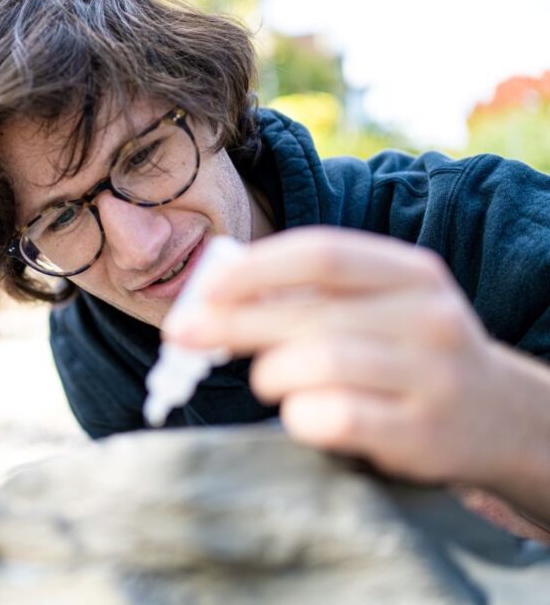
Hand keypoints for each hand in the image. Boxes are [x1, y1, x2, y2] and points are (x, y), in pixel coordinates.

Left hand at [163, 227, 529, 488]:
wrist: (500, 419)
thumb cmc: (407, 355)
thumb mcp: (379, 307)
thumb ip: (309, 297)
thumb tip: (210, 298)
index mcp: (411, 272)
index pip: (319, 253)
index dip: (252, 270)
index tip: (202, 290)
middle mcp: (428, 316)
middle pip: (308, 311)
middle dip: (232, 322)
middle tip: (184, 335)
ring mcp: (431, 376)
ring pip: (317, 363)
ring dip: (270, 373)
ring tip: (268, 381)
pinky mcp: (421, 433)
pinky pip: (334, 417)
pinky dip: (299, 415)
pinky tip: (300, 414)